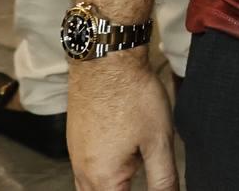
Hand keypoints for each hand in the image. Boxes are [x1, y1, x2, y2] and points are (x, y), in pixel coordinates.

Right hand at [68, 56, 176, 190]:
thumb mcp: (159, 140)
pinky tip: (118, 164)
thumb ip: (163, 179)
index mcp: (103, 178)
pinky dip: (100, 177)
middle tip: (137, 181)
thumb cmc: (133, 96)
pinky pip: (84, 172)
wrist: (106, 60)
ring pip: (87, 189)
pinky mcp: (75, 140)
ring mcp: (75, 156)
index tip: (156, 187)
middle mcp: (83, 171)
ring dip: (110, 187)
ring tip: (130, 180)